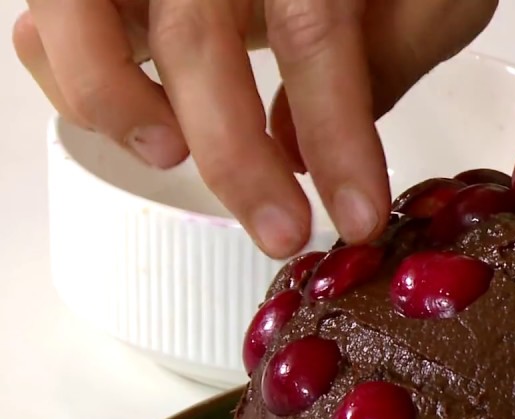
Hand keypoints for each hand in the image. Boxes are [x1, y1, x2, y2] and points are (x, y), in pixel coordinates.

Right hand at [13, 0, 498, 257]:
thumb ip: (399, 42)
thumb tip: (310, 143)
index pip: (311, 30)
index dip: (335, 132)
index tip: (359, 214)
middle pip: (195, 33)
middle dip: (237, 154)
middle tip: (284, 234)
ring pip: (79, 14)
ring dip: (115, 100)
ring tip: (170, 160)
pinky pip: (48, 22)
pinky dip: (76, 80)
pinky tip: (148, 129)